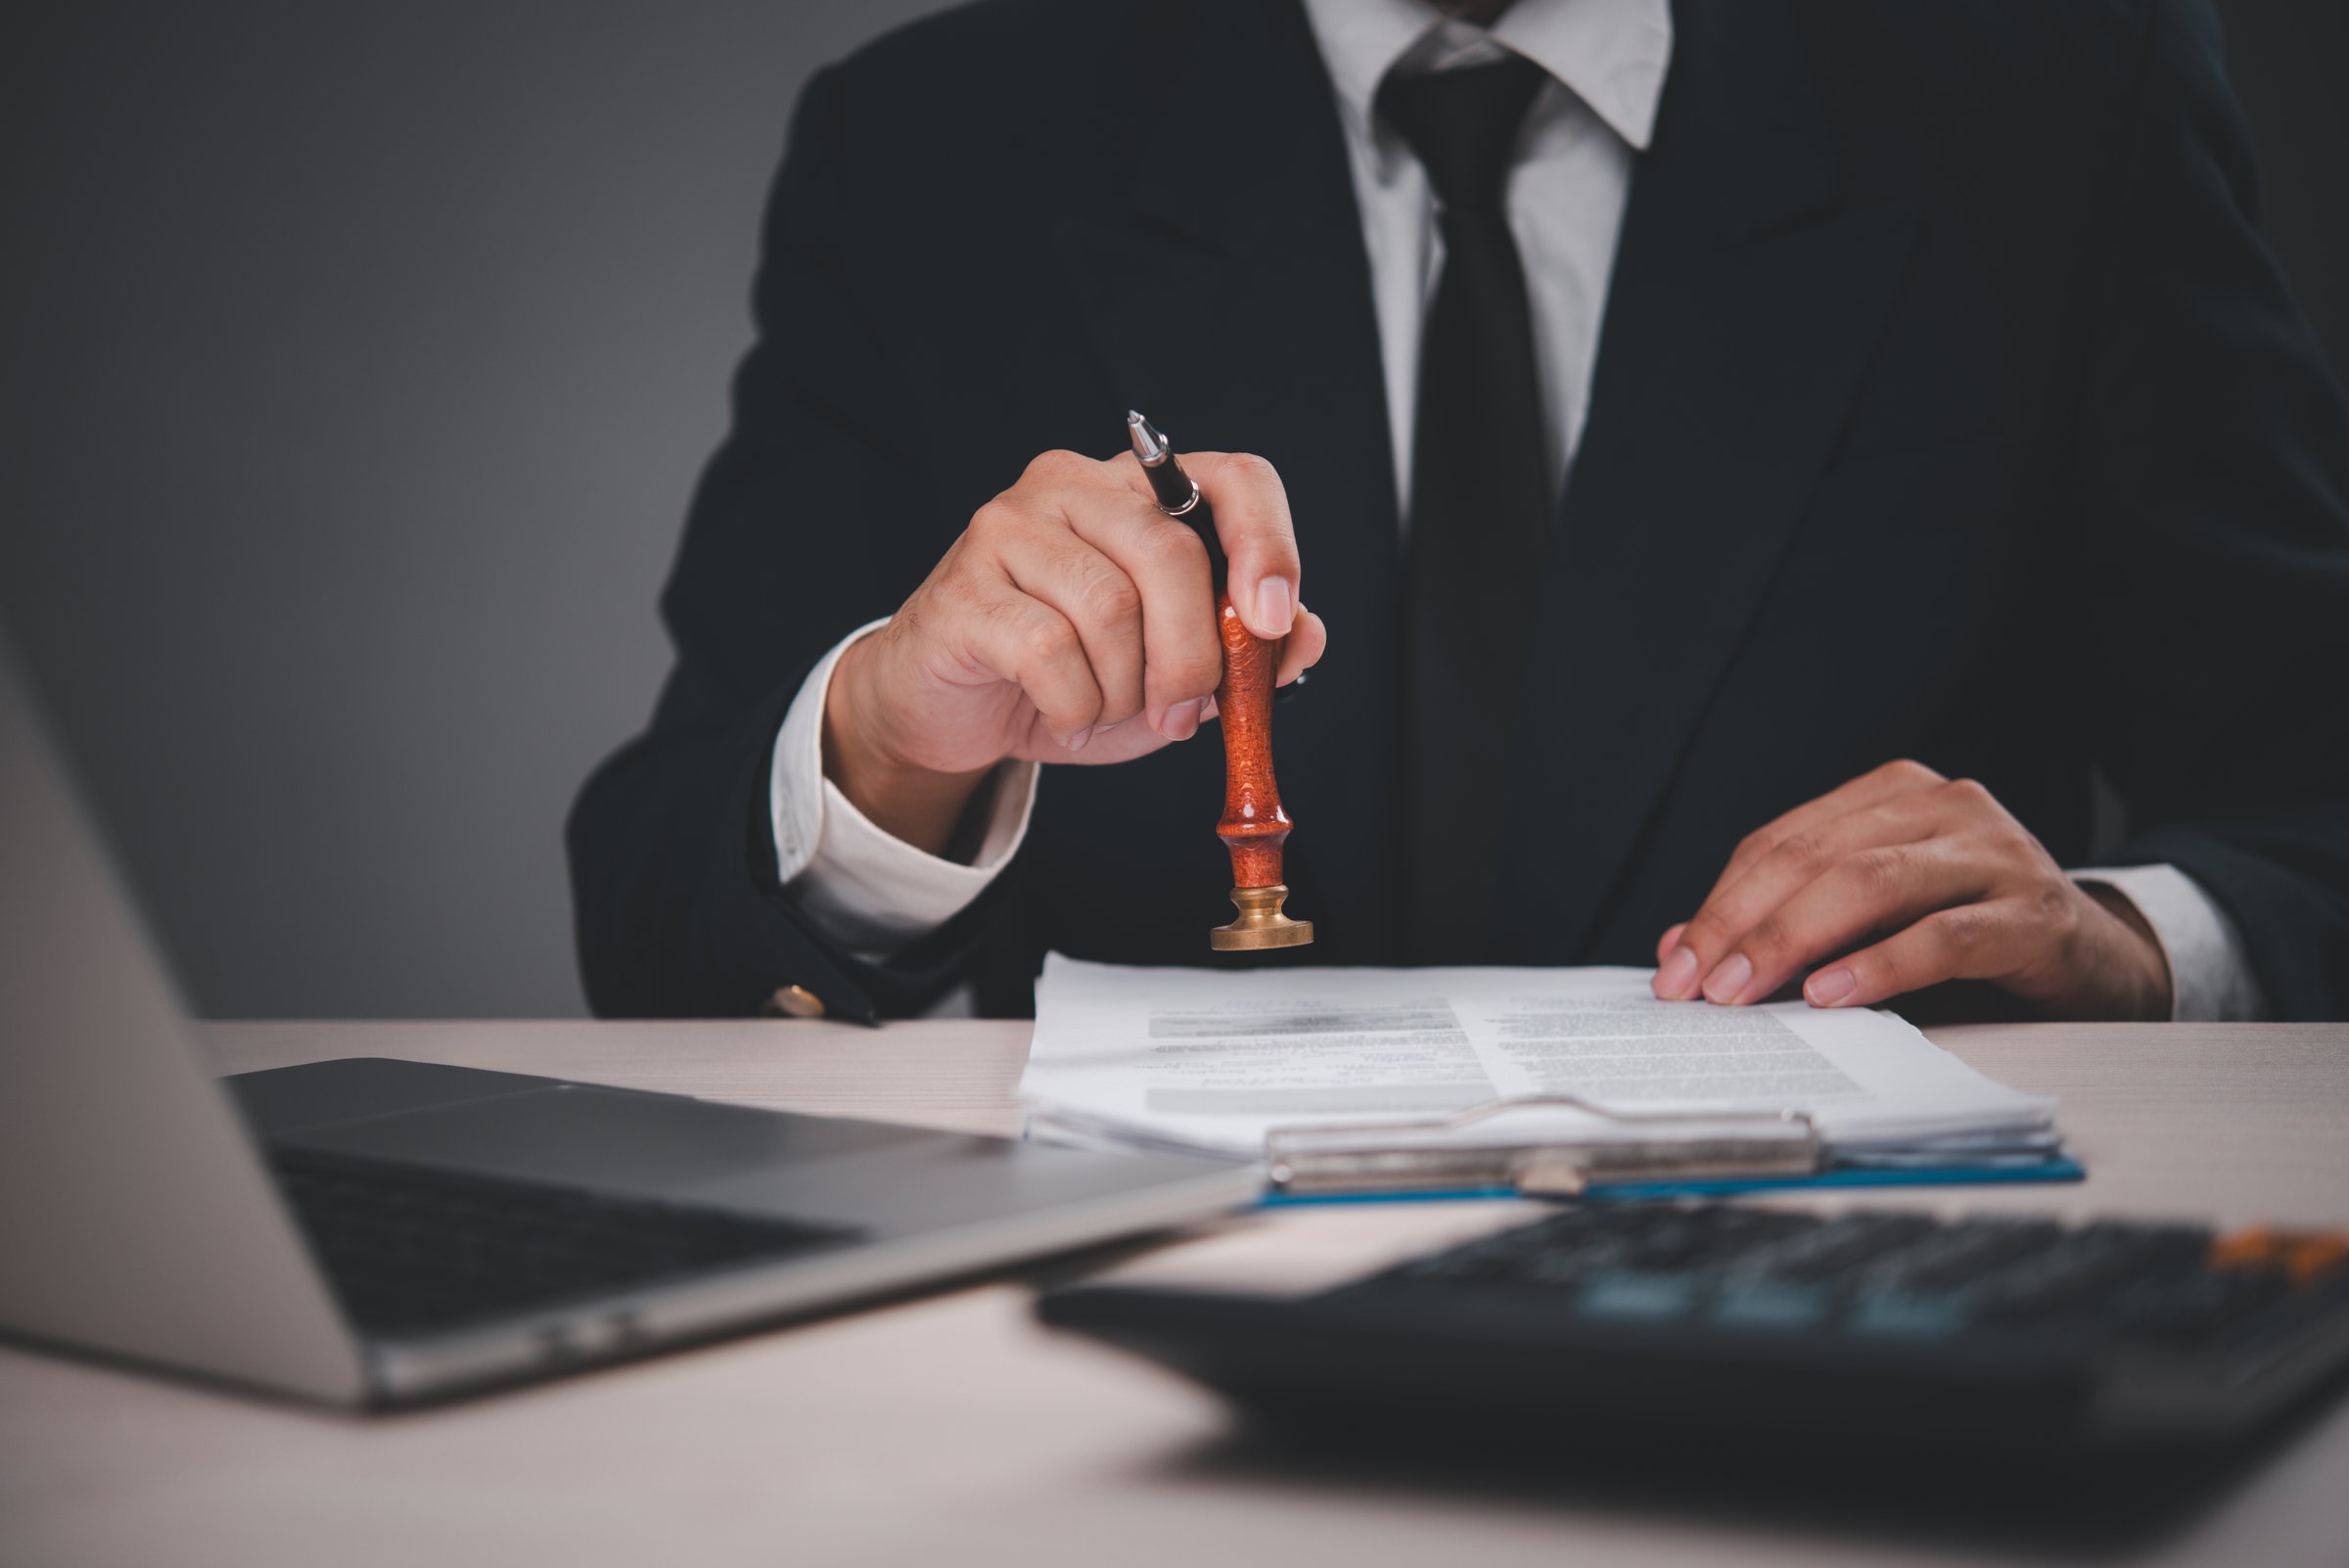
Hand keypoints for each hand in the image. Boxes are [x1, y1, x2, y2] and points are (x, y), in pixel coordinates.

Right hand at [825, 448, 1326, 854]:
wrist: (952, 709)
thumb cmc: (1070, 678)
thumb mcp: (1172, 672)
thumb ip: (1242, 652)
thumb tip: (1304, 638)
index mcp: (1141, 490)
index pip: (1233, 479)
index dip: (1268, 545)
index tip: (1275, 623)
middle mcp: (1076, 485)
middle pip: (1170, 553)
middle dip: (1194, 655)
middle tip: (1183, 715)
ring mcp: (1012, 526)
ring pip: (1111, 606)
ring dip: (1124, 689)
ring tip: (1105, 711)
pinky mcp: (966, 586)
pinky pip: (1048, 650)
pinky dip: (1075, 706)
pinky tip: (1065, 717)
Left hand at [1649, 760, 2171, 1020]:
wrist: (2100, 965)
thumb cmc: (1971, 939)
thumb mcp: (1873, 923)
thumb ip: (1790, 924)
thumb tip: (1680, 948)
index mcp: (1895, 794)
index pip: (1783, 841)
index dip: (1721, 902)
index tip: (1673, 965)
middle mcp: (1946, 807)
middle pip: (1817, 857)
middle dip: (1744, 923)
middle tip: (1697, 984)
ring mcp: (1997, 852)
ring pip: (1873, 884)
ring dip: (1796, 940)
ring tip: (1745, 989)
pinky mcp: (2037, 913)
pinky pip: (1944, 936)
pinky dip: (1880, 966)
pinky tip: (1831, 995)